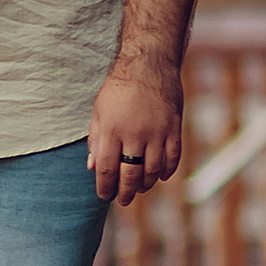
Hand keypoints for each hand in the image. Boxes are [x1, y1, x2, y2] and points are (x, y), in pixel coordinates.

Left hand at [87, 54, 182, 206]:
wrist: (148, 64)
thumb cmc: (119, 88)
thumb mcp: (99, 111)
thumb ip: (95, 140)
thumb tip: (92, 167)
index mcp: (112, 130)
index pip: (107, 169)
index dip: (105, 187)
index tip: (104, 196)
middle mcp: (134, 134)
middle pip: (130, 175)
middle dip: (125, 192)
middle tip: (123, 201)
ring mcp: (157, 132)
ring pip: (153, 170)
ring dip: (146, 184)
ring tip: (140, 188)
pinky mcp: (174, 127)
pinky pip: (173, 157)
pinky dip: (167, 171)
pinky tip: (160, 176)